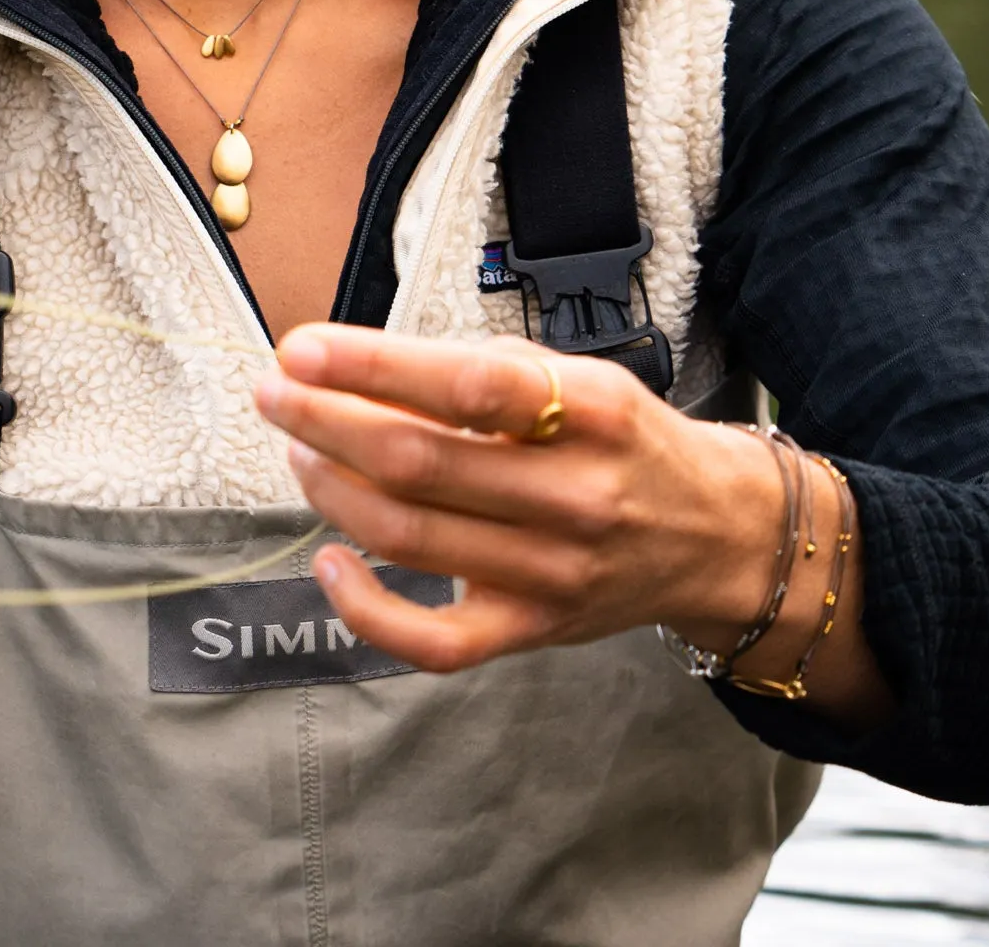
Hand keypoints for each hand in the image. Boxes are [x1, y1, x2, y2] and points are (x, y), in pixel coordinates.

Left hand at [252, 323, 891, 726]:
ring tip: (297, 446)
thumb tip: (359, 364)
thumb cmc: (622, 441)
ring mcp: (553, 574)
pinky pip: (432, 642)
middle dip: (326, 422)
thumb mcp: (578, 378)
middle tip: (273, 392)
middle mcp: (575, 496)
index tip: (302, 347)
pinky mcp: (532, 632)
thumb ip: (482, 373)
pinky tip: (328, 558)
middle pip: (421, 464)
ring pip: (412, 538)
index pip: (465, 387)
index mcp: (590, 413)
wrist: (715, 534)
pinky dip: (365, 608)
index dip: (372, 366)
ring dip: (331, 489)